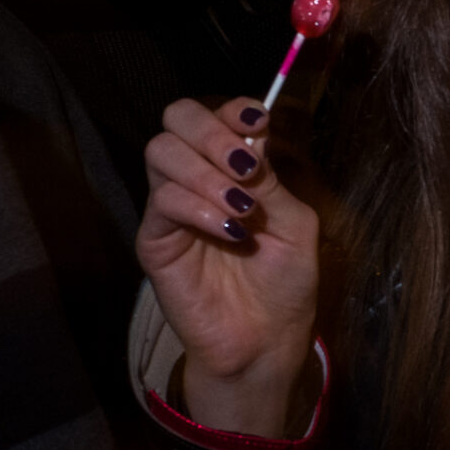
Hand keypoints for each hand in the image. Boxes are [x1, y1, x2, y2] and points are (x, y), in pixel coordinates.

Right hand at [137, 98, 319, 435]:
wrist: (266, 339)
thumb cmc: (284, 283)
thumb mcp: (294, 225)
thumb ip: (272, 182)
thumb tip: (253, 137)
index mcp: (234, 169)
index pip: (217, 116)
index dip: (233, 110)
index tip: (258, 122)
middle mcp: (198, 178)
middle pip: (176, 119)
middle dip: (212, 132)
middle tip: (245, 166)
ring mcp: (172, 207)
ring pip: (162, 152)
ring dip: (206, 172)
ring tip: (241, 208)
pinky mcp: (155, 239)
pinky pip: (162, 201)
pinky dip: (198, 207)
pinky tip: (229, 232)